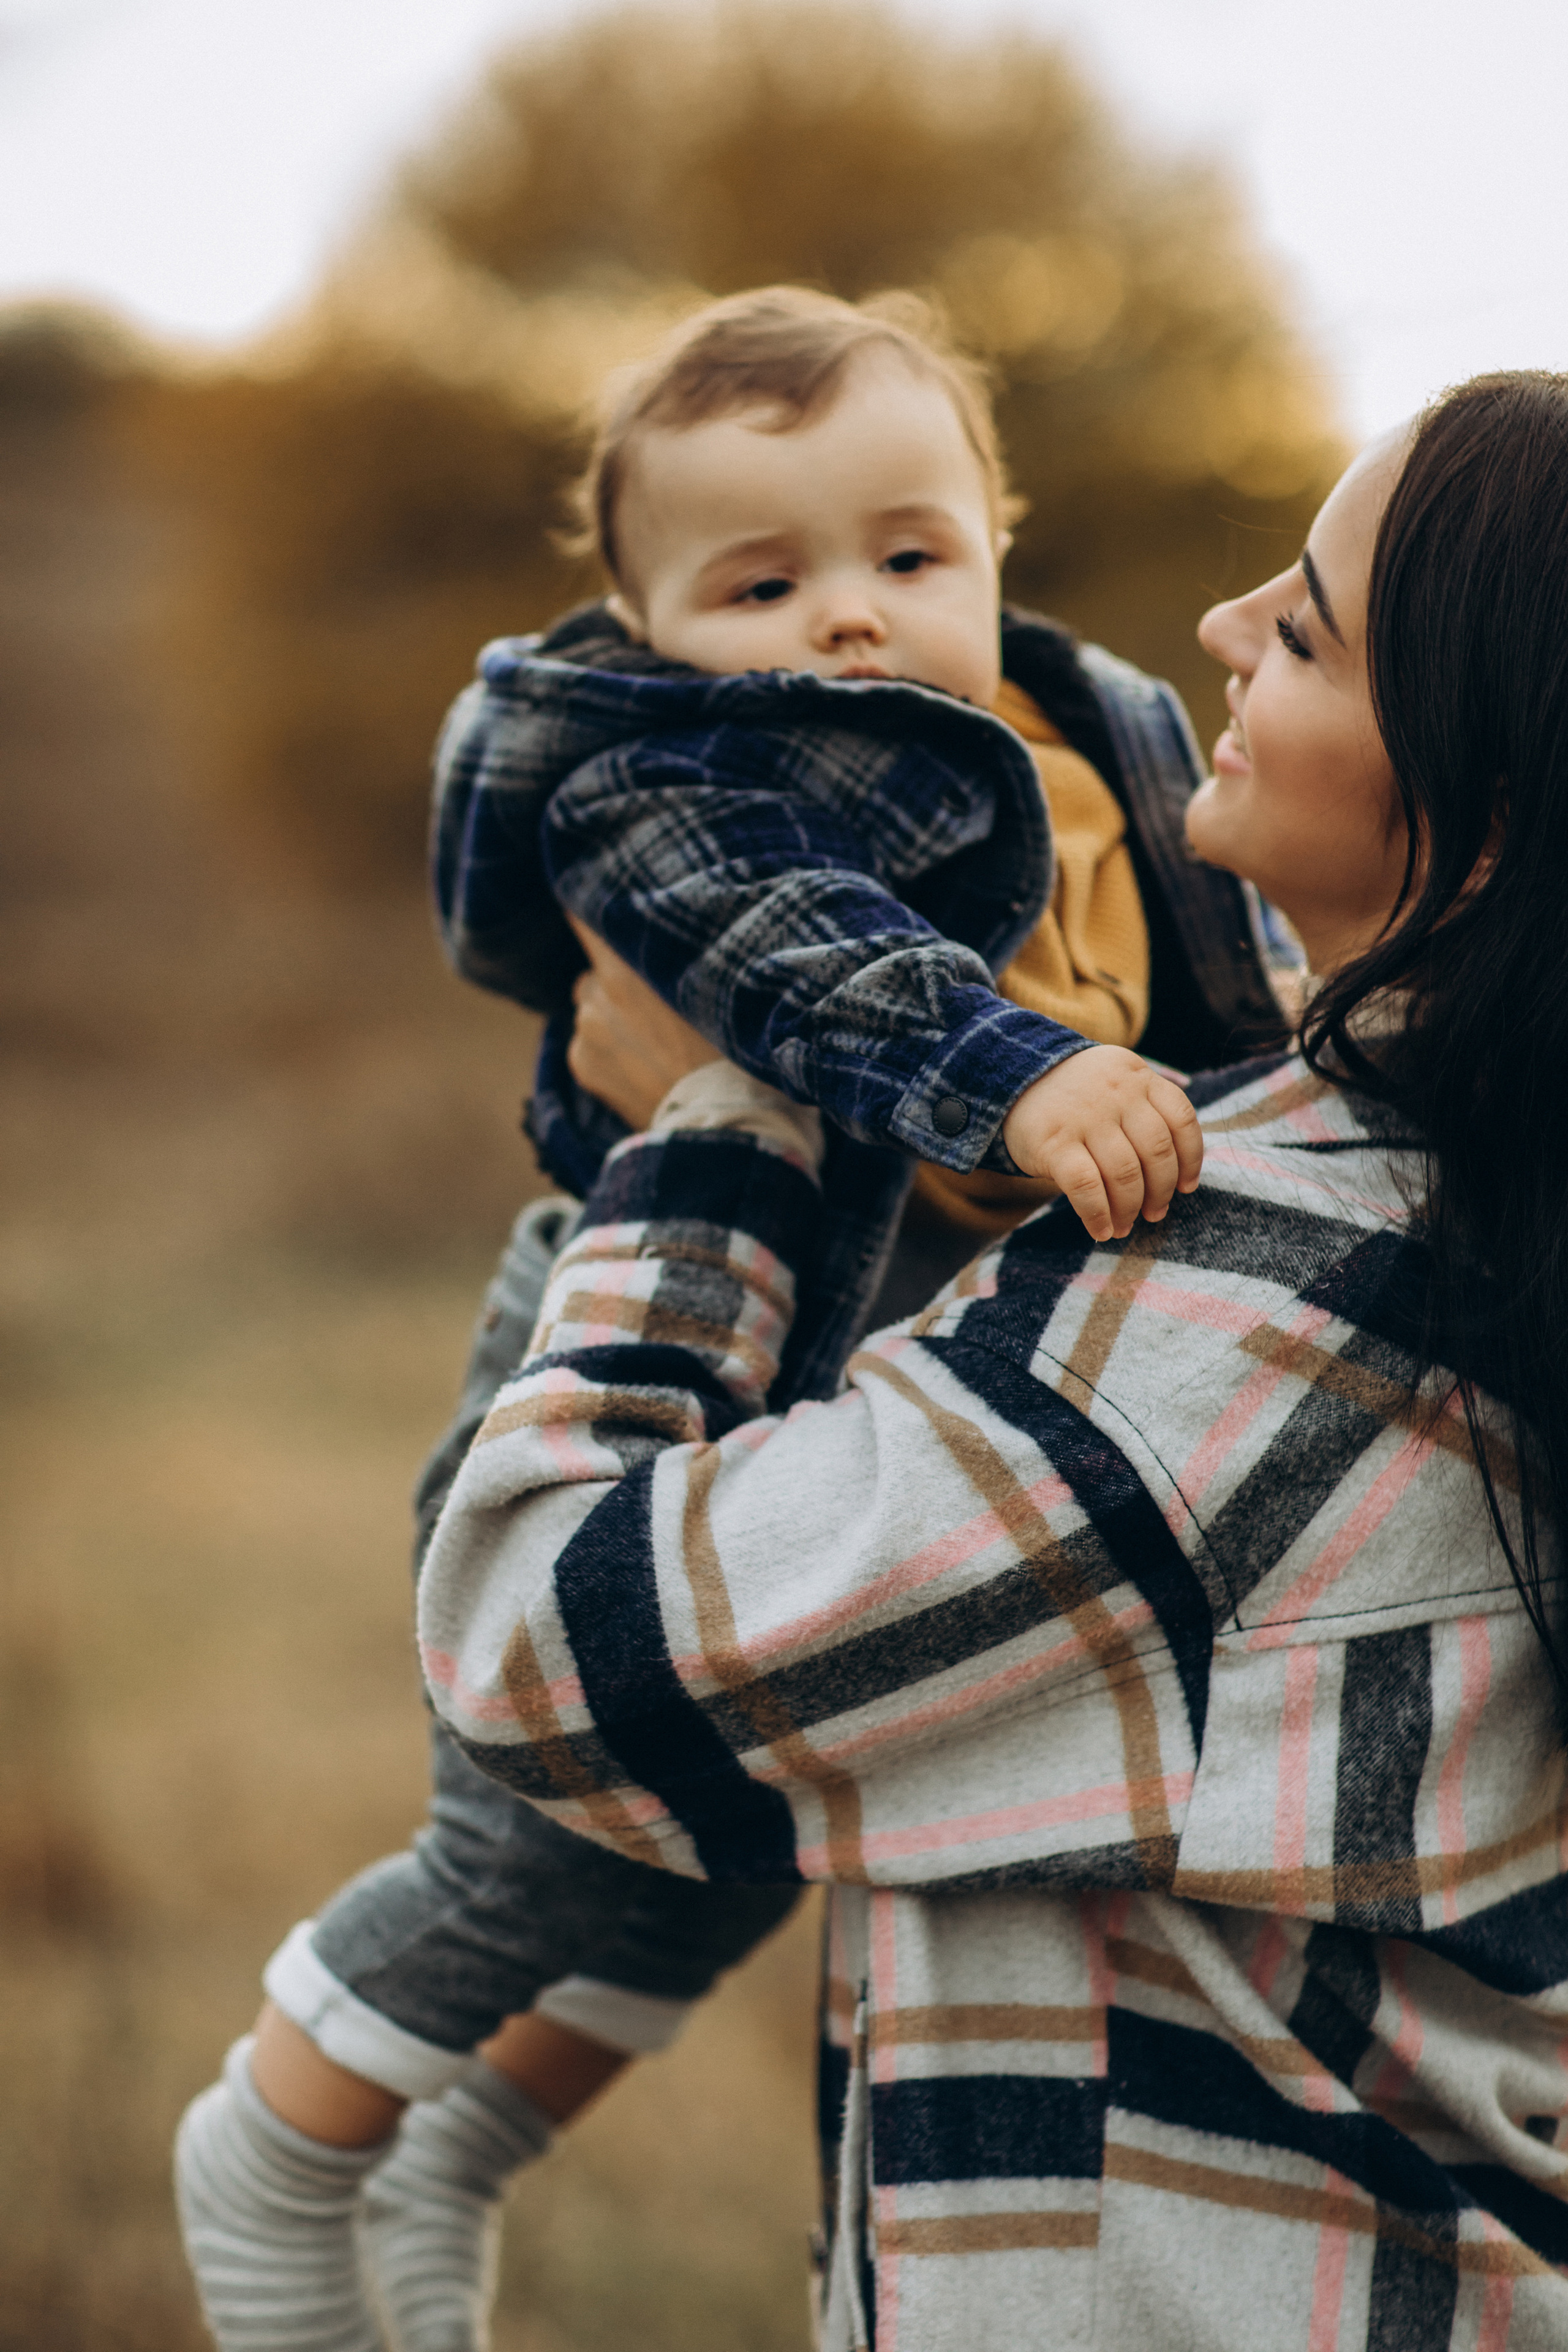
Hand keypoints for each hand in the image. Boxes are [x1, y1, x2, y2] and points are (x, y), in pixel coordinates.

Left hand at [564, 917, 718, 1129]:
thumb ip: (681, 961)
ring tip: (654, 1045)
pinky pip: (587, 1045)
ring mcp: (584, 1030)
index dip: (589, 908)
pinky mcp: (581, 1064)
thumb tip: (674, 940)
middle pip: (596, 970)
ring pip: (591, 1009)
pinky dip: (607, 1053)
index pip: (583, 916)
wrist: (719, 1121)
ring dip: (611, 1018)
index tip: (601, 910)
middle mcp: (596, 992)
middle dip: (618, 982)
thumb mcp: (713, 990)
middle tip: (656, 1005)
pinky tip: (642, 1069)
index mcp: (628, 965)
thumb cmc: (732, 1051)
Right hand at [1001, 1046, 1201, 1242]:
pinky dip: (1098, 1215)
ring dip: (1129, 1209)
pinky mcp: (1053, 1142)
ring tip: (1125, 1225)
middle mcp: (1116, 1093)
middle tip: (1154, 1214)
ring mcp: (1084, 1117)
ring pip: (1125, 1173)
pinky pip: (1086, 1187)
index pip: (1181, 1119)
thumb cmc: (1073, 1096)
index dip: (1191, 1159)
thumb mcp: (1114, 1083)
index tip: (1187, 1187)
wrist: (1007, 1080)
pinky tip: (1101, 1230)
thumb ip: (1145, 1111)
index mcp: (1137, 1076)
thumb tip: (1175, 1179)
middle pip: (1156, 1152)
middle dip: (1161, 1192)